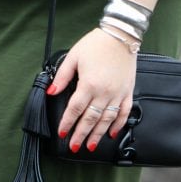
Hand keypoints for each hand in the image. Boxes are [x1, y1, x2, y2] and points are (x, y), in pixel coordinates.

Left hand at [46, 26, 137, 152]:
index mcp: (89, 84)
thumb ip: (62, 76)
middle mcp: (104, 92)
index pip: (75, 109)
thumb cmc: (97, 44)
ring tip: (90, 145)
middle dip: (81, 135)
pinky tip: (112, 133)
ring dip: (98, 134)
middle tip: (74, 146)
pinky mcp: (128, 92)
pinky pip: (124, 112)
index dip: (67, 123)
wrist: (121, 35)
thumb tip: (52, 91)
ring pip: (106, 120)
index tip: (62, 133)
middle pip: (90, 119)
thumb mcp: (74, 56)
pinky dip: (118, 124)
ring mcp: (117, 93)